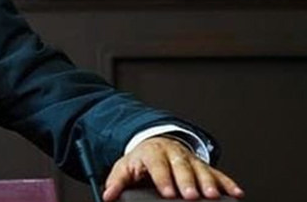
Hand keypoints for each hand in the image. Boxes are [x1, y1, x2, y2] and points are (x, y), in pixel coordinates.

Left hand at [103, 136, 243, 200]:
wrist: (154, 145)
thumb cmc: (140, 161)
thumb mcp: (124, 168)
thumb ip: (116, 182)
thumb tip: (107, 196)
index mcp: (152, 153)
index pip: (157, 165)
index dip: (163, 179)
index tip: (167, 192)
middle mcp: (173, 153)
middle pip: (181, 167)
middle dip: (187, 182)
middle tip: (191, 196)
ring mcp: (189, 159)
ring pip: (200, 169)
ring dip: (208, 182)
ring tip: (212, 196)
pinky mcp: (202, 165)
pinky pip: (217, 173)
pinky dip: (227, 183)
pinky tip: (235, 193)